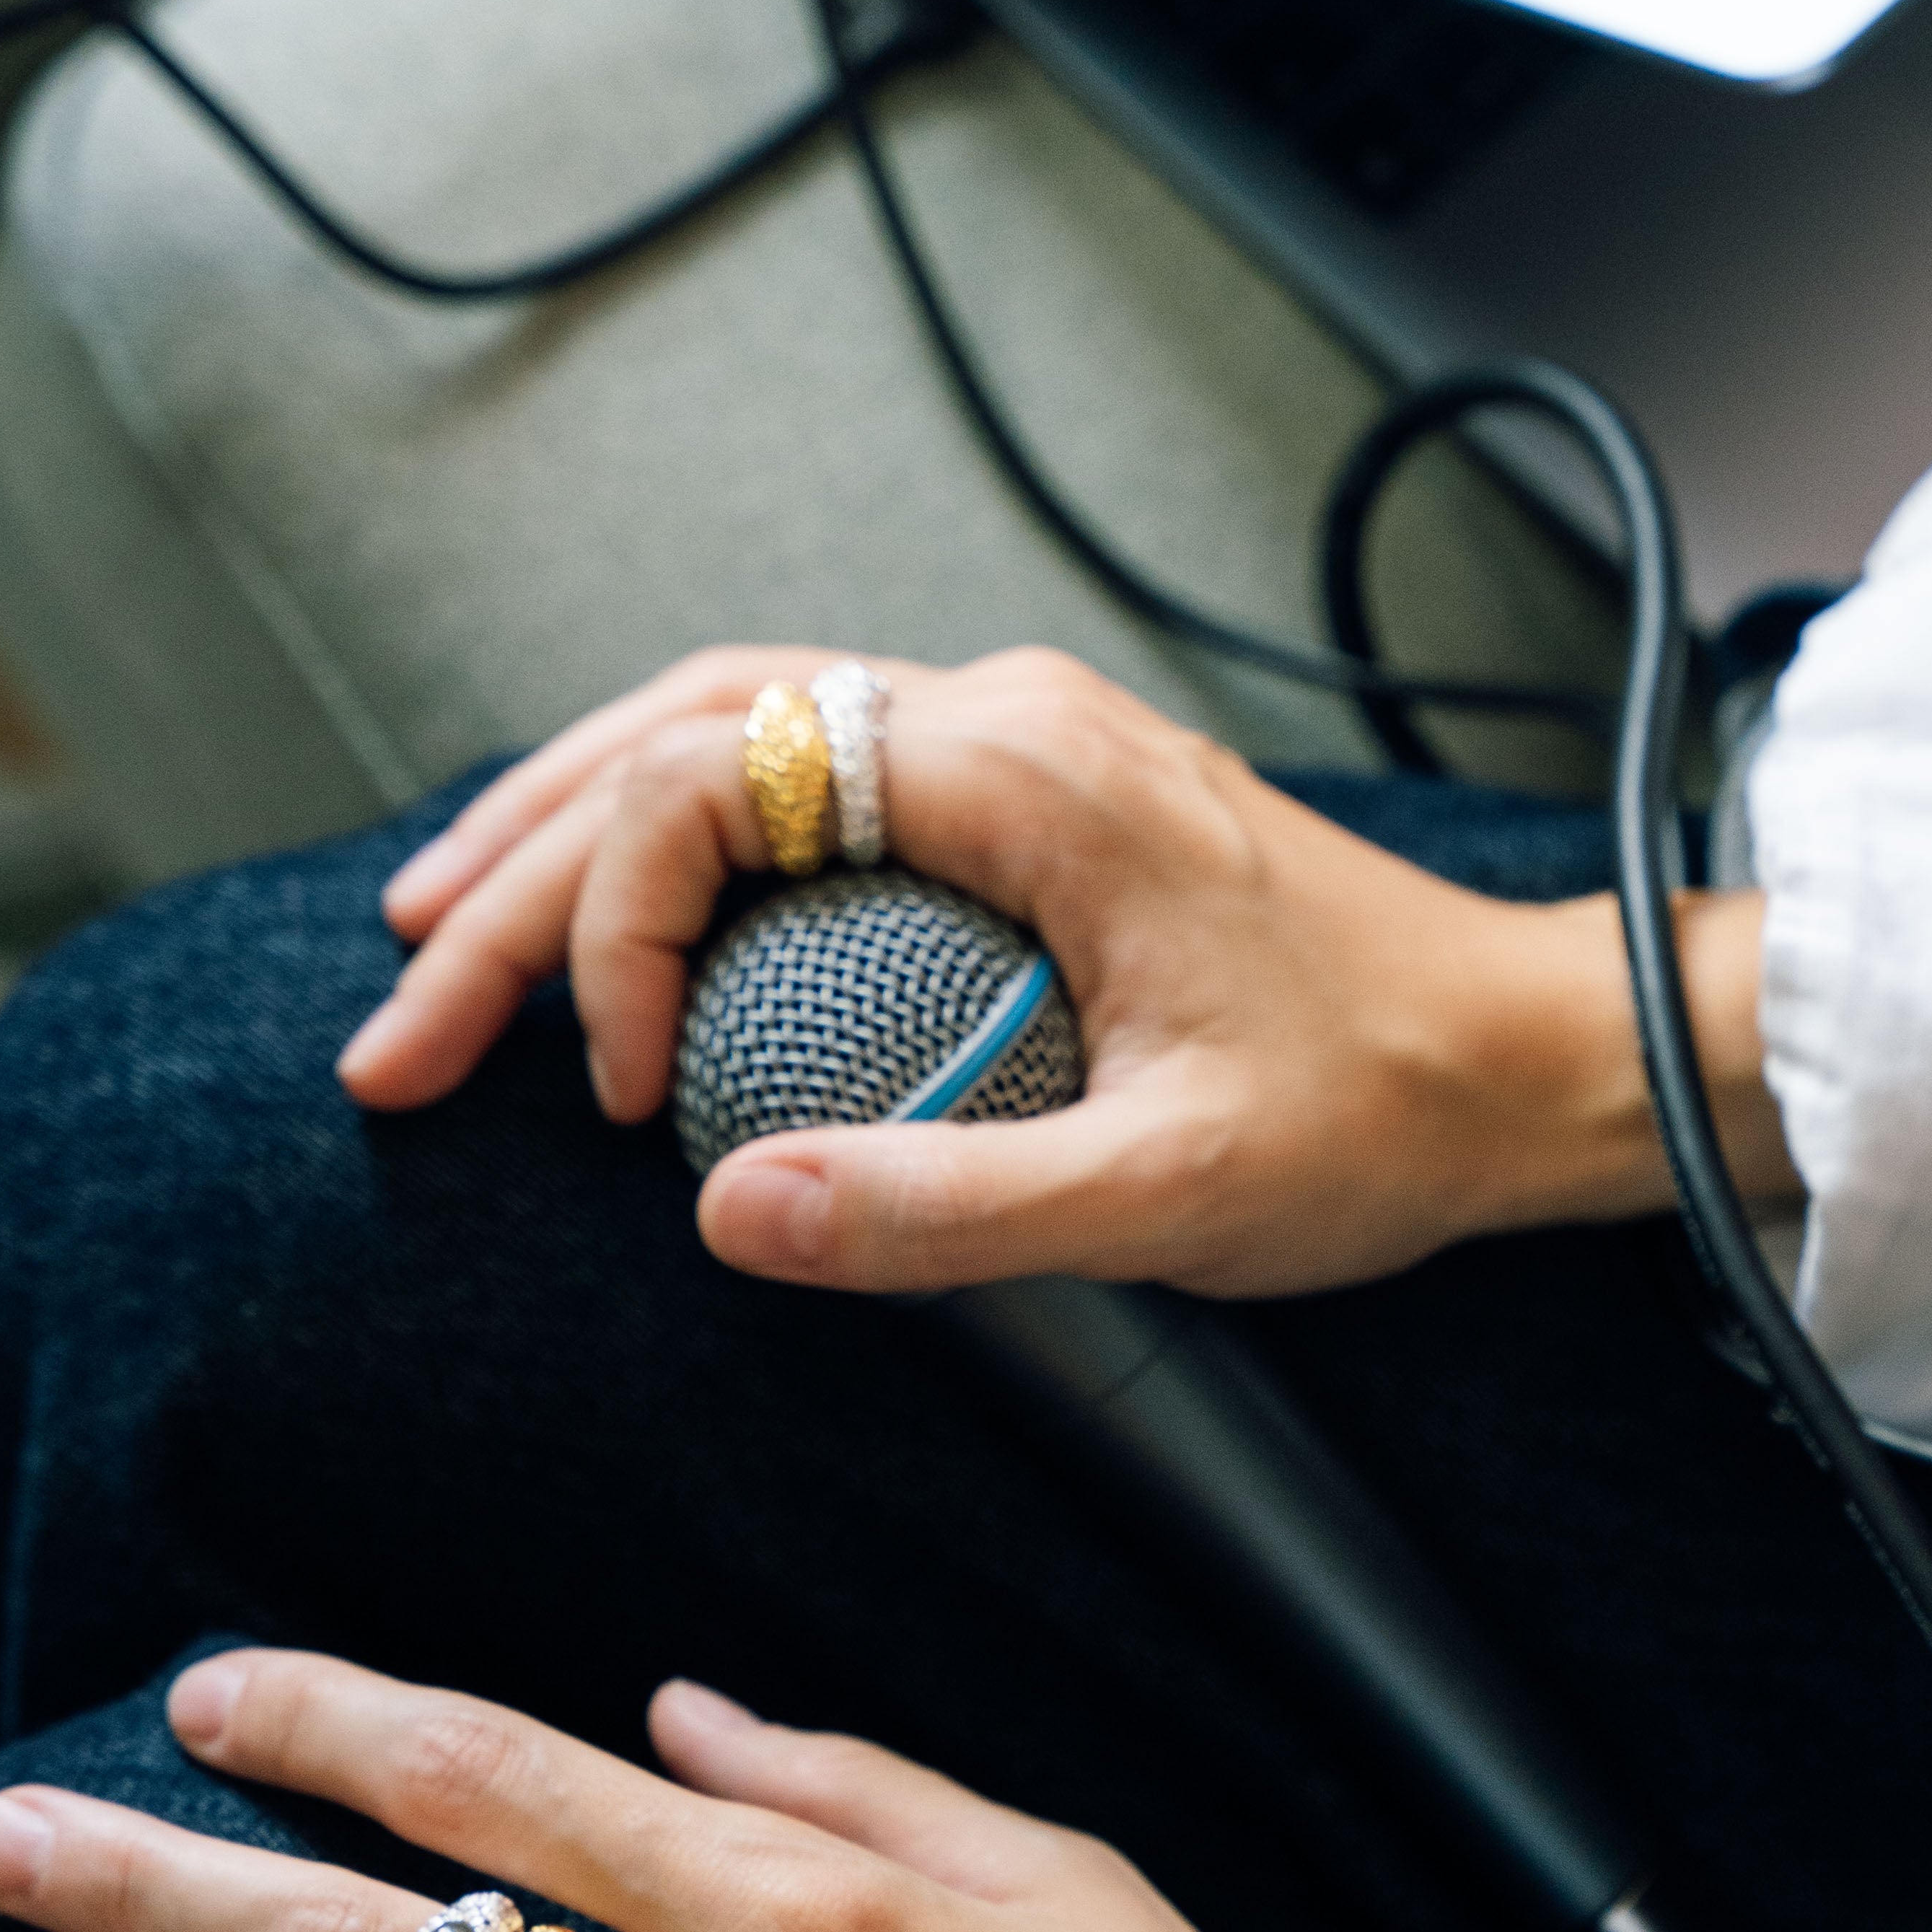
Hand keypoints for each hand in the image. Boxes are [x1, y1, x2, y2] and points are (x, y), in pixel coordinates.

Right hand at [338, 640, 1797, 1295]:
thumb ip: (946, 1206)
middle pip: (683, 739)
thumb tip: (728, 1213)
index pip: (713, 780)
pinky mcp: (1029, 800)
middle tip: (399, 1016)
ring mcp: (1017, 746)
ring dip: (573, 832)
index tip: (604, 1091)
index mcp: (1021, 768)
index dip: (607, 928)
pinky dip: (680, 839)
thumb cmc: (1386, 1104)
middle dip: (516, 873)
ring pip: (728, 735)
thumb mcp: (1167, 1184)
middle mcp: (1004, 718)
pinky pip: (805, 777)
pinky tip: (617, 917)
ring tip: (442, 935)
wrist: (1532, 1059)